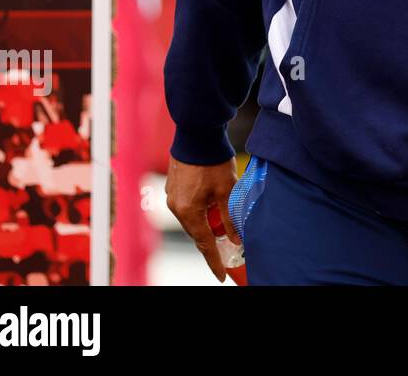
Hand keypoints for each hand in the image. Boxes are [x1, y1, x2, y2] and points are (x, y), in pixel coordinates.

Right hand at [165, 155, 239, 282]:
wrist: (198, 134)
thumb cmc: (213, 161)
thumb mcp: (227, 191)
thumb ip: (230, 217)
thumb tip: (235, 238)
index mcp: (188, 211)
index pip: (203, 243)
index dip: (214, 260)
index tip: (221, 274)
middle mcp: (175, 207)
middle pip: (196, 232)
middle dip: (210, 241)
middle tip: (226, 249)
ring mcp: (171, 196)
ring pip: (191, 219)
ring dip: (205, 223)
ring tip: (221, 224)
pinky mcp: (173, 186)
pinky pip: (186, 206)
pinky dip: (199, 211)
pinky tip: (211, 205)